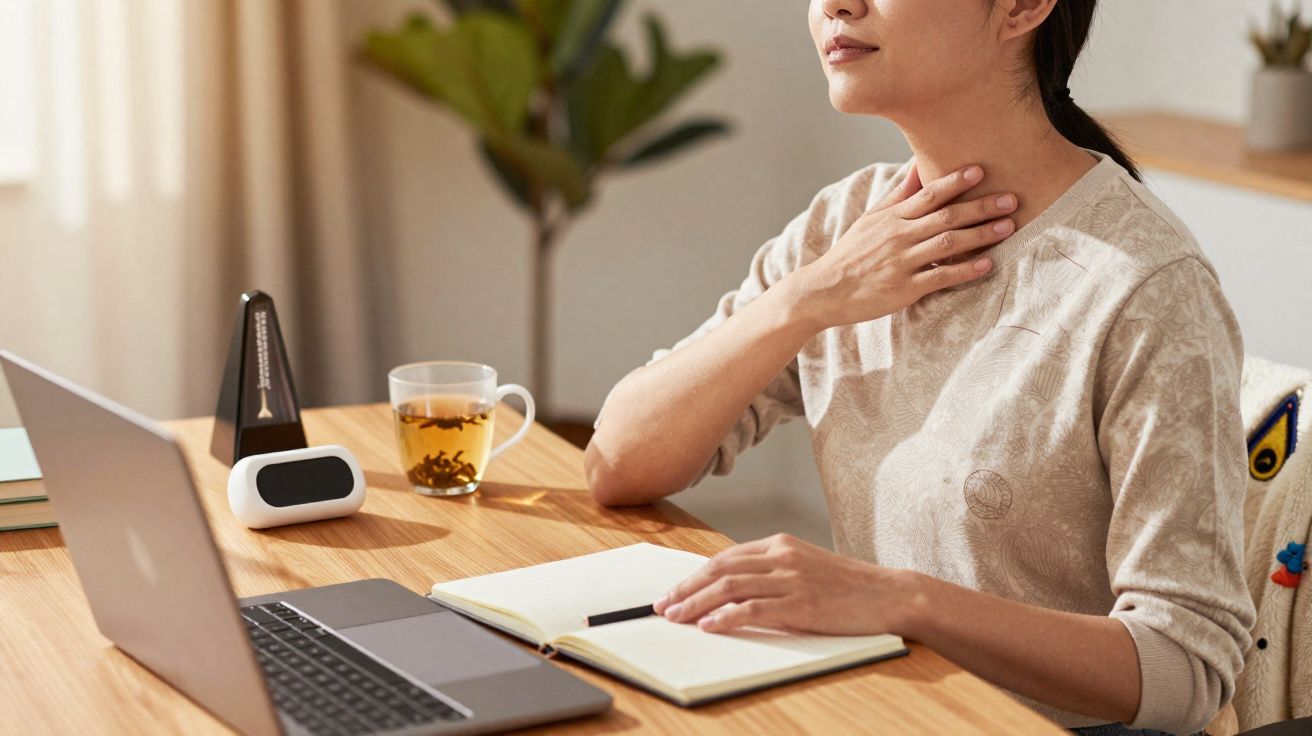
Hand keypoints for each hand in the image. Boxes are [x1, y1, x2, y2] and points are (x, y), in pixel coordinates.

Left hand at [653, 533, 919, 635]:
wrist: (889, 594)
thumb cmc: (848, 587)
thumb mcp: (805, 568)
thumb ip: (772, 572)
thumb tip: (732, 590)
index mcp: (780, 545)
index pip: (725, 558)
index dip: (694, 575)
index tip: (674, 591)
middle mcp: (782, 556)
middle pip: (720, 569)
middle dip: (686, 588)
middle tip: (663, 605)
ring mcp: (791, 578)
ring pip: (730, 587)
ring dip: (696, 603)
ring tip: (676, 616)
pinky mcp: (802, 603)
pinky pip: (754, 609)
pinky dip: (726, 617)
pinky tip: (709, 625)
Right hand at [787, 162, 1017, 330]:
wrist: (824, 290)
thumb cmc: (852, 254)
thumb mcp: (871, 219)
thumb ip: (898, 194)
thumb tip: (917, 165)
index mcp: (891, 218)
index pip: (927, 194)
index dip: (955, 182)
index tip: (981, 171)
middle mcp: (898, 236)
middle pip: (945, 216)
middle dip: (980, 207)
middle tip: (1012, 199)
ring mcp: (902, 262)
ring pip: (947, 244)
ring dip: (980, 234)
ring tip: (1008, 226)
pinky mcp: (904, 288)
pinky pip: (940, 276)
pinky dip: (965, 270)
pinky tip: (986, 264)